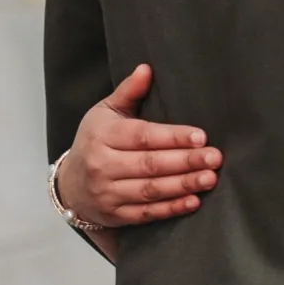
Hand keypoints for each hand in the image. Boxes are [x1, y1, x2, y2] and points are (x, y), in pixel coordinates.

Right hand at [55, 64, 221, 230]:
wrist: (69, 184)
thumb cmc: (94, 140)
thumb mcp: (105, 111)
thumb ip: (128, 91)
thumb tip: (146, 68)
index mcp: (103, 136)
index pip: (143, 136)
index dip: (173, 137)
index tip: (201, 136)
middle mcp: (103, 166)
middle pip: (149, 165)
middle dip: (185, 162)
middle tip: (214, 158)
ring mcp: (108, 194)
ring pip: (150, 191)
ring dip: (183, 185)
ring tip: (209, 178)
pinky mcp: (115, 216)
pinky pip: (147, 214)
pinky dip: (171, 209)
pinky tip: (193, 201)